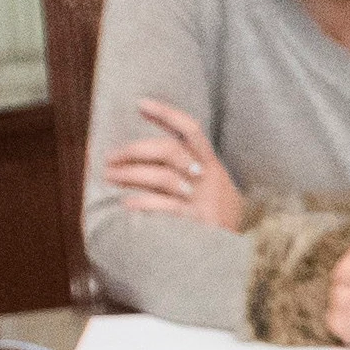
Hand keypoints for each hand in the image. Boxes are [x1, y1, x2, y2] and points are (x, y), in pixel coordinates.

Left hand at [105, 100, 250, 237]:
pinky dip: (144, 202)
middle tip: (110, 157)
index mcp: (209, 161)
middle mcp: (207, 175)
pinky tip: (126, 203)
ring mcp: (202, 197)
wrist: (240, 246)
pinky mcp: (196, 220)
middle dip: (135, 150)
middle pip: (169, 150)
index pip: (190, 128)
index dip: (166, 113)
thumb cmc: (213, 208)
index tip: (140, 103)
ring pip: (163, 177)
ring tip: (109, 177)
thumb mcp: (206, 180)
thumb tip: (137, 152)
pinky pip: (166, 206)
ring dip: (131, 174)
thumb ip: (181, 164)